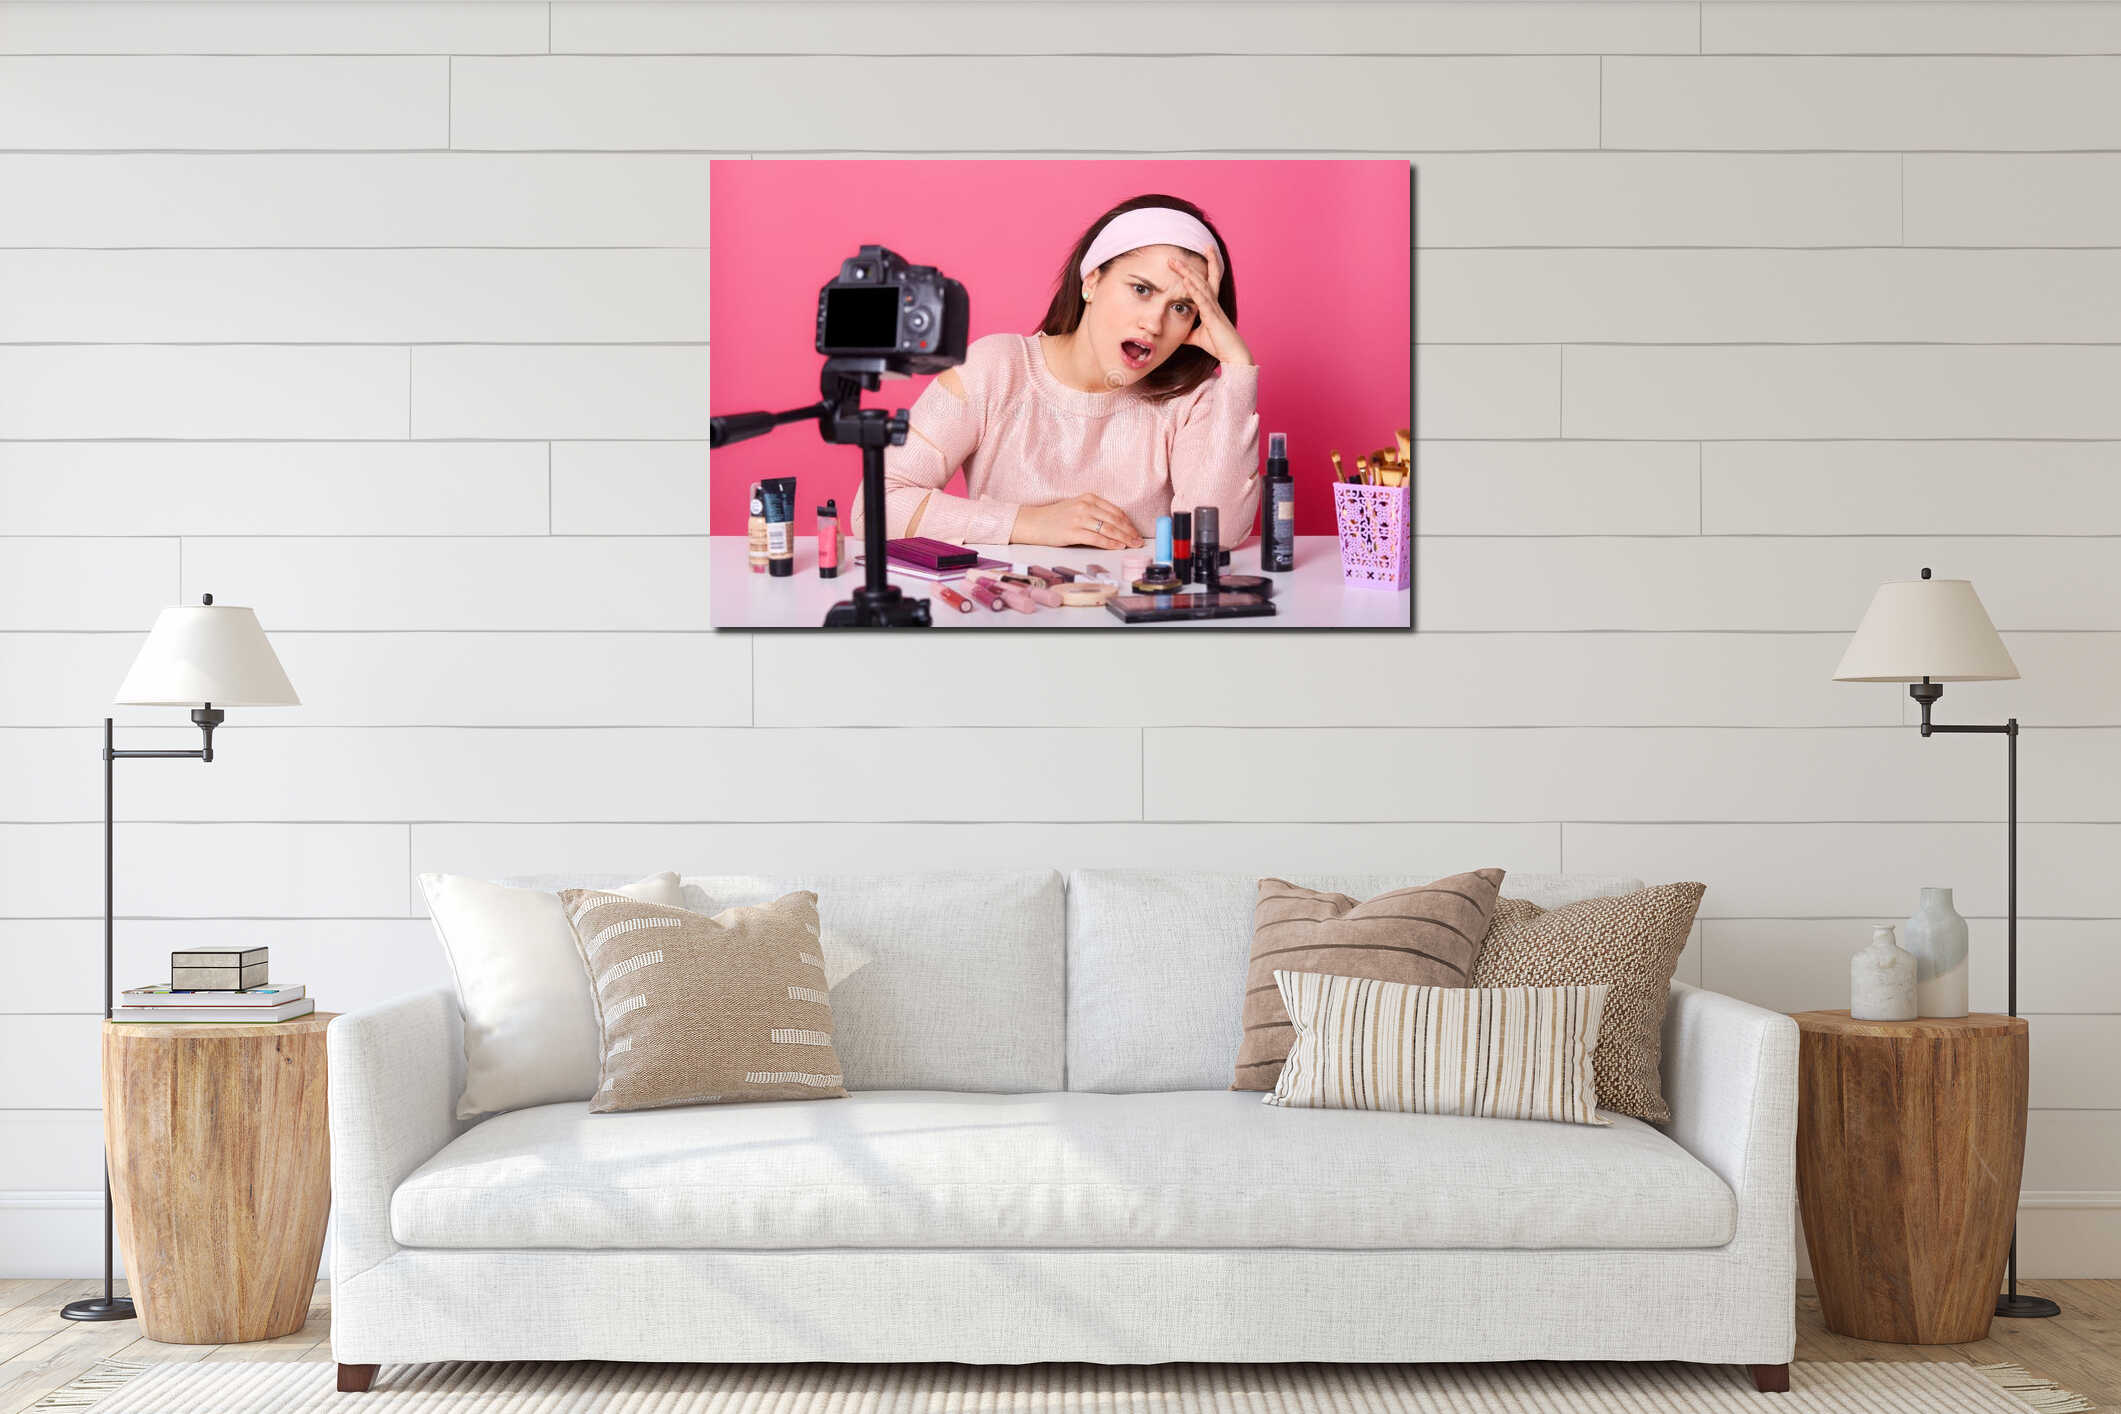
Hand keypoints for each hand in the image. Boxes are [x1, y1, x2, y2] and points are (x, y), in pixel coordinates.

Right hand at [1011, 494, 1145, 549]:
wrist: (1033, 522)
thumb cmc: (1054, 517)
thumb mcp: (1076, 507)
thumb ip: (1094, 511)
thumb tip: (1115, 525)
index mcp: (1088, 498)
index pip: (1115, 511)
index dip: (1128, 523)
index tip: (1135, 531)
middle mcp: (1085, 506)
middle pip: (1115, 520)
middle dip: (1129, 532)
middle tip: (1139, 541)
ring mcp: (1079, 519)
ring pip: (1108, 529)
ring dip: (1124, 538)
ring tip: (1133, 545)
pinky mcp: (1073, 532)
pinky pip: (1097, 538)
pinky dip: (1110, 543)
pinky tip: (1118, 547)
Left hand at [1167, 246, 1252, 368]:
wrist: (1233, 355)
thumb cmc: (1218, 345)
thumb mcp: (1197, 337)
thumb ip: (1189, 333)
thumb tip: (1178, 334)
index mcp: (1210, 305)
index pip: (1204, 283)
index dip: (1199, 268)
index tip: (1189, 257)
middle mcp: (1213, 303)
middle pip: (1200, 279)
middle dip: (1188, 266)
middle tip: (1175, 256)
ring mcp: (1213, 308)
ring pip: (1200, 285)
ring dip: (1188, 273)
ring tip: (1177, 262)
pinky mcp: (1213, 317)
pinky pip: (1202, 300)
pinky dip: (1194, 289)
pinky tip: (1186, 280)